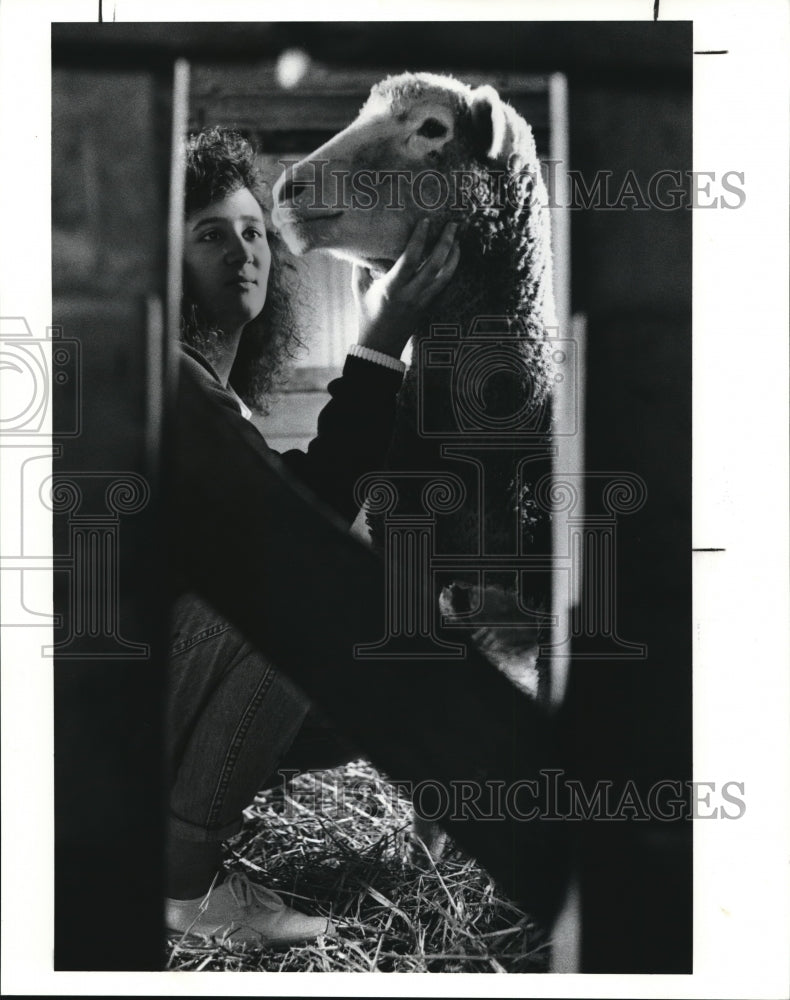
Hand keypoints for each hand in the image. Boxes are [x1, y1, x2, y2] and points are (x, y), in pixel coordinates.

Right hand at [352, 219, 460, 359]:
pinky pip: (445, 286)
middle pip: (435, 265)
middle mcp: (411, 294)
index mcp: (392, 288)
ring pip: (446, 276)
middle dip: (446, 242)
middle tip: (452, 225)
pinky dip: (451, 271)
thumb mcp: (358, 289)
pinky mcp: (429, 306)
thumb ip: (361, 266)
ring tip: (457, 239)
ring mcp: (423, 301)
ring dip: (454, 256)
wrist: (381, 344)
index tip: (426, 221)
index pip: (410, 258)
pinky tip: (453, 260)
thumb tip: (363, 243)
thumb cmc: (367, 315)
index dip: (419, 238)